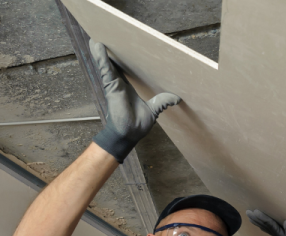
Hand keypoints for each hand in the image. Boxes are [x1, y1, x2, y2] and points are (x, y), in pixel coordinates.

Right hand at [90, 40, 180, 162]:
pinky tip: (97, 47)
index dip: (124, 60)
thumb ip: (162, 102)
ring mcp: (113, 85)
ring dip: (102, 53)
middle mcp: (119, 84)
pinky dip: (101, 58)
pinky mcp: (111, 86)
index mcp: (127, 88)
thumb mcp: (153, 110)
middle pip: (114, 65)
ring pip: (107, 65)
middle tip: (108, 37)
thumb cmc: (137, 124)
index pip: (125, 70)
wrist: (129, 134)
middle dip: (111, 53)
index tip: (124, 48)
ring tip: (97, 39)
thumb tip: (176, 98)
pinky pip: (105, 70)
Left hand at [246, 210, 285, 235]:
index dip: (262, 218)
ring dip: (258, 222)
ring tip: (251, 217)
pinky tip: (263, 225)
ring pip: (266, 228)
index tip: (255, 211)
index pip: (269, 225)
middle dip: (256, 219)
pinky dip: (264, 226)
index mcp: (281, 235)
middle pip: (264, 226)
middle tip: (248, 212)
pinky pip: (270, 230)